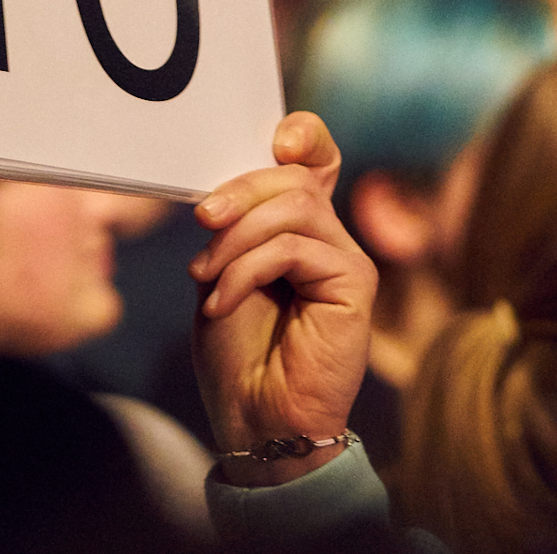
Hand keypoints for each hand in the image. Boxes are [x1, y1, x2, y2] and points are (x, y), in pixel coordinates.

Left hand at [189, 112, 375, 485]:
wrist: (255, 420)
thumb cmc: (237, 354)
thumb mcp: (221, 274)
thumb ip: (232, 229)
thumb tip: (220, 191)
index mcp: (300, 230)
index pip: (317, 160)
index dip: (303, 136)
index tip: (276, 141)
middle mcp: (330, 238)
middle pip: (294, 176)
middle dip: (239, 191)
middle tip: (201, 221)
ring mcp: (346, 259)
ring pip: (293, 206)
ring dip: (235, 238)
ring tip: (206, 276)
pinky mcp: (354, 283)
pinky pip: (294, 247)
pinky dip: (245, 270)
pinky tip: (222, 302)